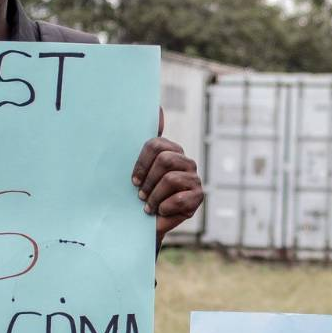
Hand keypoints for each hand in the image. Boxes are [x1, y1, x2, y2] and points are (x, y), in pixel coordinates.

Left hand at [132, 108, 202, 240]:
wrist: (147, 224)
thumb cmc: (140, 194)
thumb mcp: (136, 169)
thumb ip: (145, 142)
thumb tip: (158, 108)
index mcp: (170, 150)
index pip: (156, 145)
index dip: (142, 164)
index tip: (133, 181)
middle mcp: (185, 161)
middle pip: (165, 160)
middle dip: (149, 181)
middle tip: (141, 196)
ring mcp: (194, 178)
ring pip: (171, 179)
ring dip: (155, 197)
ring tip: (148, 207)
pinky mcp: (198, 196)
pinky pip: (180, 199)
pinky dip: (166, 208)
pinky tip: (162, 212)